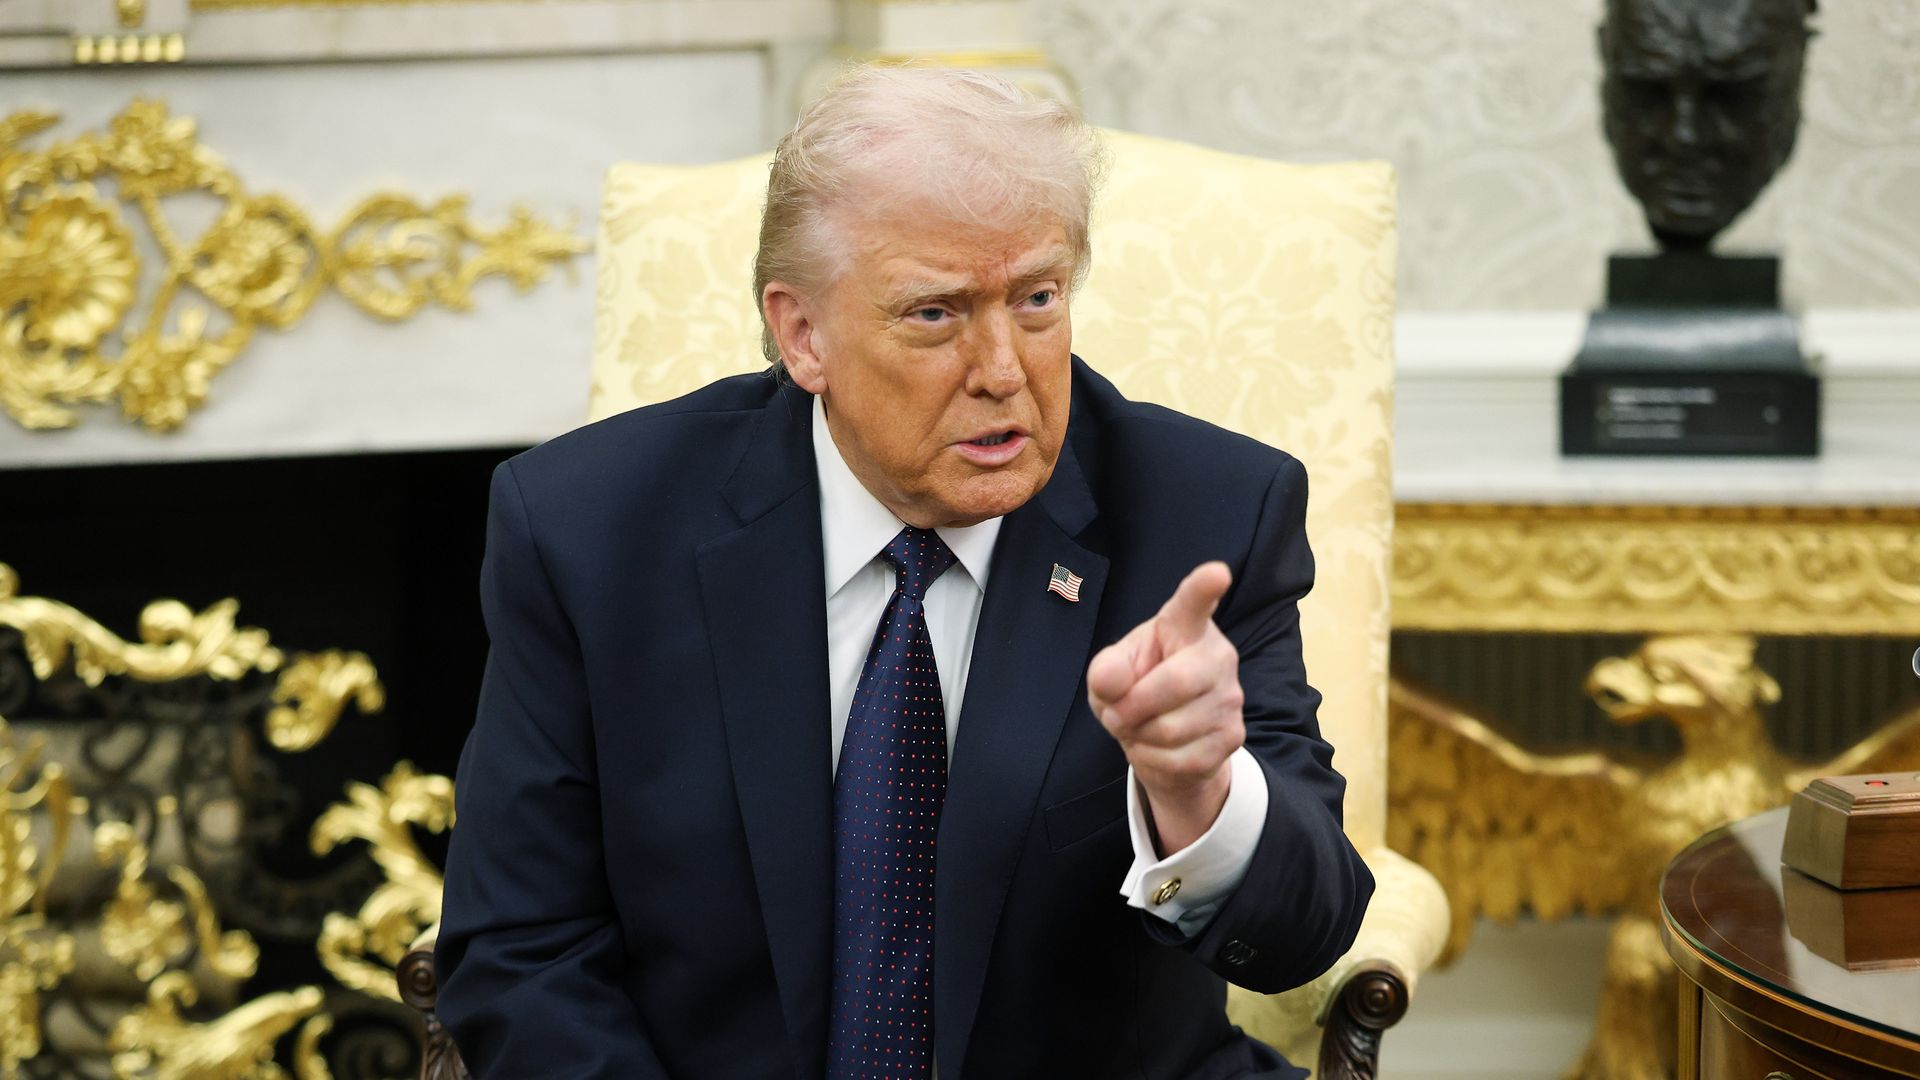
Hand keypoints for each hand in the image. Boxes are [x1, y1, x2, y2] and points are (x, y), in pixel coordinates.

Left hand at [1087, 561, 1243, 855]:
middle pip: (1176, 682)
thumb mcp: (1109, 676)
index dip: (1204, 587)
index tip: (1216, 572)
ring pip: (1173, 729)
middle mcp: (1216, 655)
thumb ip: (1106, 671)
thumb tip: (1112, 681)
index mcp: (1184, 627)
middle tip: (1116, 714)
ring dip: (1141, 737)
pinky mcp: (1233, 735)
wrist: (1163, 742)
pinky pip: (1182, 759)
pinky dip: (1155, 761)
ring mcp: (1230, 697)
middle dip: (1133, 706)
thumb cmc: (1136, 690)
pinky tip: (1157, 748)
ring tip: (1141, 728)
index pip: (1193, 604)